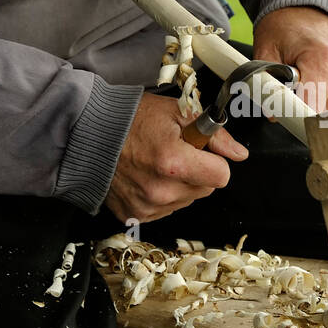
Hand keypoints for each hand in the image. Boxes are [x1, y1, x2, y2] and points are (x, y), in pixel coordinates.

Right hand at [105, 93, 247, 222]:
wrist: (89, 134)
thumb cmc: (131, 119)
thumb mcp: (177, 112)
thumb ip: (214, 135)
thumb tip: (239, 154)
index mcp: (174, 163)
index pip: (222, 176)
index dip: (216, 160)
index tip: (202, 151)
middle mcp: (161, 190)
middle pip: (205, 189)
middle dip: (198, 171)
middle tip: (175, 152)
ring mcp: (147, 206)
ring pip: (186, 200)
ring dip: (179, 184)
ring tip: (157, 163)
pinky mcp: (134, 215)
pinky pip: (165, 209)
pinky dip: (161, 195)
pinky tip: (146, 176)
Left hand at [252, 6, 327, 112]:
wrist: (316, 10)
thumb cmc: (288, 27)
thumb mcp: (267, 47)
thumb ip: (265, 82)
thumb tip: (273, 115)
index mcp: (322, 62)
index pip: (310, 110)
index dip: (292, 118)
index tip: (282, 115)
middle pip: (318, 117)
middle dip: (299, 111)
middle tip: (288, 91)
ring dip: (312, 108)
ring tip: (305, 84)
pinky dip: (324, 105)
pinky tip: (318, 87)